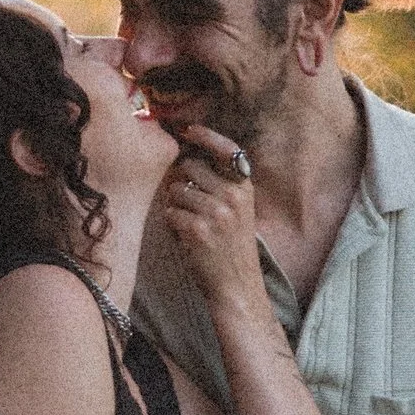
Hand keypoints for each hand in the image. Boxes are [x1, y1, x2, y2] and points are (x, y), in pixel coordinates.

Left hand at [155, 126, 266, 317]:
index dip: (205, 136)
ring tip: (188, 224)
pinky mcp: (198, 230)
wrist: (237, 284)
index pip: (226, 148)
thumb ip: (221, 184)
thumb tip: (187, 159)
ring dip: (174, 206)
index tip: (188, 130)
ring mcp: (216, 213)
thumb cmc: (232, 246)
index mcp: (244, 187)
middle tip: (188, 205)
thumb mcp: (238, 210)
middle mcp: (233, 196)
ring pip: (175, 191)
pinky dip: (171, 225)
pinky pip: (169, 213)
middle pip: (189, 168)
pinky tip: (185, 237)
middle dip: (181, 182)